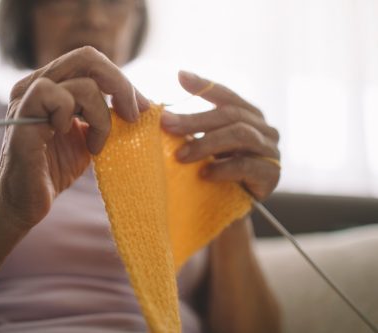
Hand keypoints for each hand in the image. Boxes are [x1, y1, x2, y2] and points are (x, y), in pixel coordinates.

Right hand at [0, 46, 149, 229]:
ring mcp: (26, 100)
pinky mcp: (21, 120)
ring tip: (96, 144)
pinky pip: (52, 95)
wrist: (25, 203)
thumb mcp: (88, 137)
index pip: (91, 62)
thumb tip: (139, 102)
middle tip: (133, 115)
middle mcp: (35, 84)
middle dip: (120, 86)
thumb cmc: (54, 170)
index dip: (121, 80)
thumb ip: (104, 114)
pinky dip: (73, 116)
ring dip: (100, 116)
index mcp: (52, 85)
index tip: (141, 108)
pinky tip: (71, 137)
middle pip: (87, 58)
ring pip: (81, 83)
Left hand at [161, 70, 279, 199]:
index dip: (204, 85)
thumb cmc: (214, 173)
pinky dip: (222, 168)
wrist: (228, 211)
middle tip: (166, 125)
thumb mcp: (203, 146)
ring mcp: (271, 150)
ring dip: (206, 143)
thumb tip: (158, 111)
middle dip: (195, 119)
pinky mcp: (272, 175)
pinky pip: (247, 165)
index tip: (180, 76)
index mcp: (249, 116)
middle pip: (230, 115)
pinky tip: (203, 174)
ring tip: (180, 156)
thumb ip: (191, 128)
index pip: (227, 96)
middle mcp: (264, 129)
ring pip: (240, 135)